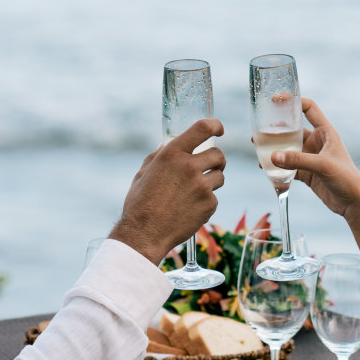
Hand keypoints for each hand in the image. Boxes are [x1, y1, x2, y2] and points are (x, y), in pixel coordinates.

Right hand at [111, 119, 224, 265]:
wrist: (145, 234)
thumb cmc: (140, 203)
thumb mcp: (142, 174)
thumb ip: (157, 156)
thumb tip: (165, 144)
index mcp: (172, 154)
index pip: (203, 128)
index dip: (215, 125)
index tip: (219, 129)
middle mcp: (189, 166)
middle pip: (218, 155)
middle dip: (216, 160)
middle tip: (209, 166)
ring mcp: (202, 186)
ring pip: (220, 176)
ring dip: (212, 181)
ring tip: (195, 191)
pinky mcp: (209, 204)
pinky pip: (214, 198)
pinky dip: (206, 202)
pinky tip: (190, 208)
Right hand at [269, 99, 359, 219]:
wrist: (353, 204)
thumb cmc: (347, 179)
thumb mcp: (323, 166)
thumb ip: (298, 160)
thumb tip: (272, 157)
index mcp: (325, 132)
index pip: (309, 108)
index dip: (293, 101)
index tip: (276, 100)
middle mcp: (317, 142)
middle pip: (293, 129)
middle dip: (275, 129)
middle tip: (257, 131)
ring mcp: (311, 157)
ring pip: (288, 149)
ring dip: (274, 149)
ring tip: (258, 150)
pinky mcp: (307, 173)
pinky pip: (288, 166)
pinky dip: (277, 166)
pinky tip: (265, 168)